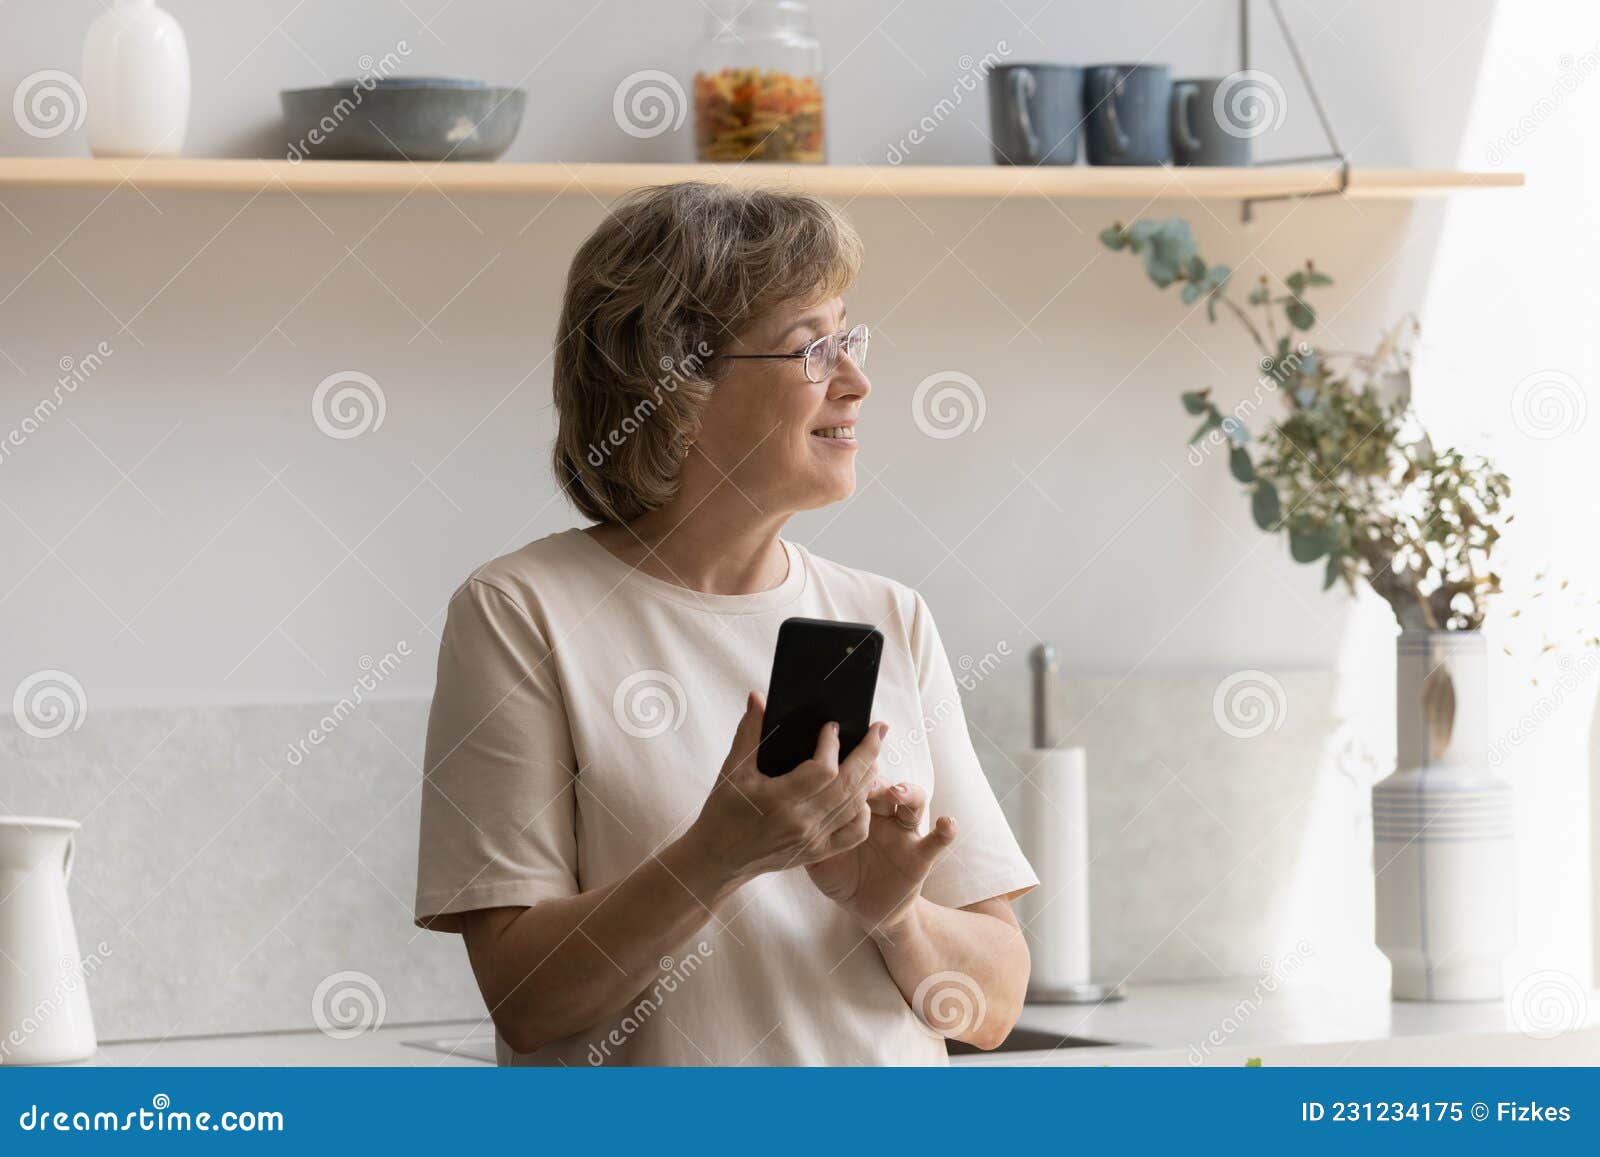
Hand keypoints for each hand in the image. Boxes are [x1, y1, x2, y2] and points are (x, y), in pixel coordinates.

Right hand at [681, 692, 882, 887]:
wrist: (718, 859)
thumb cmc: (723, 813)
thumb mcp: (732, 771)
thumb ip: (748, 733)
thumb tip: (758, 697)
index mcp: (779, 800)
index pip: (822, 770)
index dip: (831, 745)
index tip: (830, 726)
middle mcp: (802, 822)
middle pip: (848, 785)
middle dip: (868, 752)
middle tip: (878, 728)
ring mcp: (813, 839)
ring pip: (855, 805)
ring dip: (870, 776)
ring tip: (875, 753)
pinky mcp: (818, 852)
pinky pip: (854, 833)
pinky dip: (863, 811)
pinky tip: (862, 793)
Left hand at [806, 778, 955, 934]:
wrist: (866, 908)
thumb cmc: (840, 875)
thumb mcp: (817, 856)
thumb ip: (806, 836)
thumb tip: (781, 817)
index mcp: (857, 810)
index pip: (856, 782)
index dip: (850, 772)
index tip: (839, 764)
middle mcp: (883, 814)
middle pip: (884, 785)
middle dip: (875, 778)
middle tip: (864, 777)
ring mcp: (904, 832)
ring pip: (913, 801)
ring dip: (908, 792)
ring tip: (896, 793)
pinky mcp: (920, 855)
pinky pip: (937, 841)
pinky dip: (946, 830)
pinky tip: (947, 823)